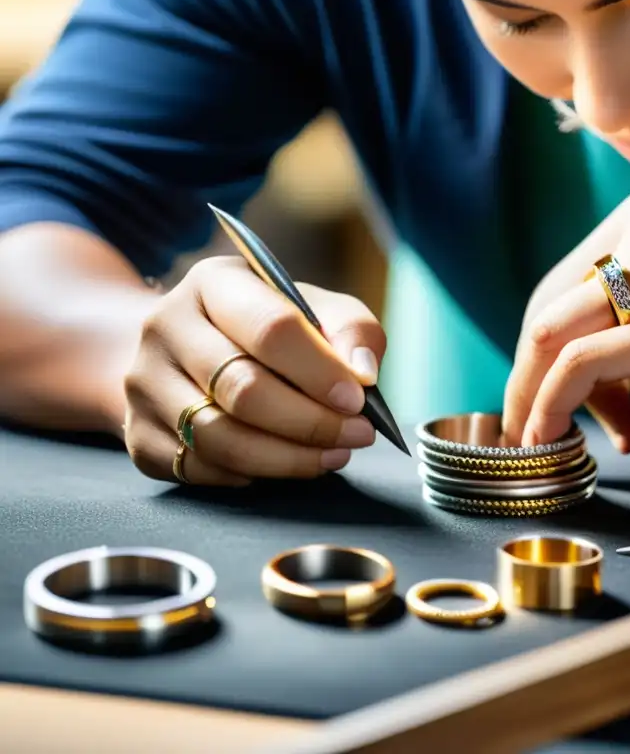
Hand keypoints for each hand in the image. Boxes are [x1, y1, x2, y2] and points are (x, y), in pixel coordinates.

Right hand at [123, 256, 384, 484]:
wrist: (186, 350)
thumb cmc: (268, 330)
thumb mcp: (316, 310)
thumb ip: (352, 330)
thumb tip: (362, 373)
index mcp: (214, 282)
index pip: (270, 328)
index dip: (319, 371)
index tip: (357, 400)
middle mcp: (166, 326)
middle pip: (243, 389)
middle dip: (311, 422)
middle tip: (357, 436)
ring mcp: (143, 383)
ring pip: (220, 438)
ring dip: (288, 458)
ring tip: (332, 456)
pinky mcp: (137, 435)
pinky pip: (200, 469)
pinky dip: (251, 475)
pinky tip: (283, 464)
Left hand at [503, 184, 629, 452]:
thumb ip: (618, 330)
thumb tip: (552, 378)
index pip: (559, 287)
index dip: (537, 355)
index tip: (541, 403)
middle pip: (551, 308)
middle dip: (526, 380)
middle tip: (528, 432)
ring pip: (560, 331)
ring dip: (536, 396)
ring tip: (553, 439)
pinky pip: (593, 361)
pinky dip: (557, 402)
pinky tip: (560, 434)